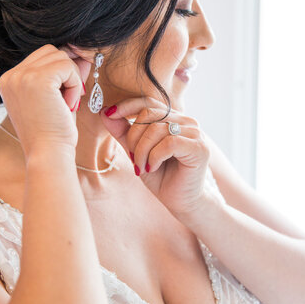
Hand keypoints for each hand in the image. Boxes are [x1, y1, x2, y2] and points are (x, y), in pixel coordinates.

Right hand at [0, 44, 90, 157]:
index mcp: (9, 81)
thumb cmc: (53, 133)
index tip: (69, 92)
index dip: (61, 70)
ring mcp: (21, 77)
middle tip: (71, 98)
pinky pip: (68, 67)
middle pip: (50, 51)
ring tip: (67, 105)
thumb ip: (63, 76)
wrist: (48, 155)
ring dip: (72, 80)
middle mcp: (11, 76)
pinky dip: (75, 85)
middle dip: (67, 71)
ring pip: (60, 57)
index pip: (40, 58)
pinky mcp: (37, 80)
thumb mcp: (56, 99)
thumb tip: (81, 54)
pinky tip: (69, 106)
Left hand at [100, 96, 212, 216]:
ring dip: (142, 151)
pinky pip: (169, 143)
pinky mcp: (199, 148)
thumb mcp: (136, 152)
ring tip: (141, 167)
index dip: (126, 106)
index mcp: (173, 118)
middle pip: (149, 114)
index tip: (108, 114)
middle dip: (133, 137)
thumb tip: (105, 112)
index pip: (148, 102)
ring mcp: (195, 133)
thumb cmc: (161, 176)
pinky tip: (153, 167)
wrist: (181, 201)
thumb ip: (123, 132)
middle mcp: (186, 121)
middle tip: (132, 158)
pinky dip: (155, 156)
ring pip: (157, 129)